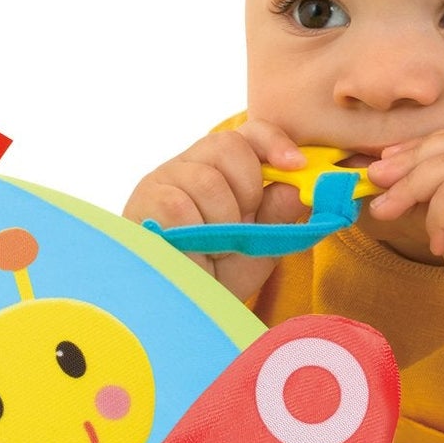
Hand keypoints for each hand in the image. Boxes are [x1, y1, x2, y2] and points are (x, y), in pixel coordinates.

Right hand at [124, 118, 308, 303]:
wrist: (179, 310)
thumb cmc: (217, 276)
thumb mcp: (259, 246)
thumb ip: (279, 214)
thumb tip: (299, 184)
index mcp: (221, 168)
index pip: (250, 133)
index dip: (275, 142)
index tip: (298, 165)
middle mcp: (190, 165)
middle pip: (228, 145)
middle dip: (247, 189)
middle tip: (241, 225)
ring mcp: (163, 179)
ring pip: (207, 180)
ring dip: (221, 221)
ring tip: (213, 248)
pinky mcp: (144, 201)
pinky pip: (180, 206)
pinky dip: (195, 234)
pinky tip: (191, 253)